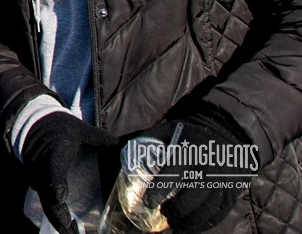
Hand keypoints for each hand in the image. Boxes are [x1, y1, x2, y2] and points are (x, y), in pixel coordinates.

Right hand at [20, 112, 116, 233]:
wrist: (31, 123)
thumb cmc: (58, 126)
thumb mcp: (78, 128)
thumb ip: (97, 137)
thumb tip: (117, 140)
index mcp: (54, 155)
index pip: (53, 173)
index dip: (56, 186)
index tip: (62, 197)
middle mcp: (42, 169)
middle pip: (48, 198)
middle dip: (60, 218)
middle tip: (73, 232)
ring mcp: (36, 177)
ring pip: (46, 202)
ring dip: (58, 219)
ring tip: (73, 232)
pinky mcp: (36, 182)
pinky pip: (44, 200)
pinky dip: (55, 213)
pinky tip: (67, 225)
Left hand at [141, 107, 251, 233]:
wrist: (227, 133)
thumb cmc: (190, 134)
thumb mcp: (169, 130)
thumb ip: (148, 140)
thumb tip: (124, 152)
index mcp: (189, 152)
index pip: (173, 173)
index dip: (159, 190)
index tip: (147, 202)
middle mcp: (208, 169)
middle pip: (193, 197)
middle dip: (176, 211)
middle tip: (163, 214)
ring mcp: (223, 182)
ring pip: (207, 210)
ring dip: (190, 222)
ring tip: (175, 226)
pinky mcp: (231, 192)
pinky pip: (219, 214)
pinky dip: (204, 224)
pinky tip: (191, 227)